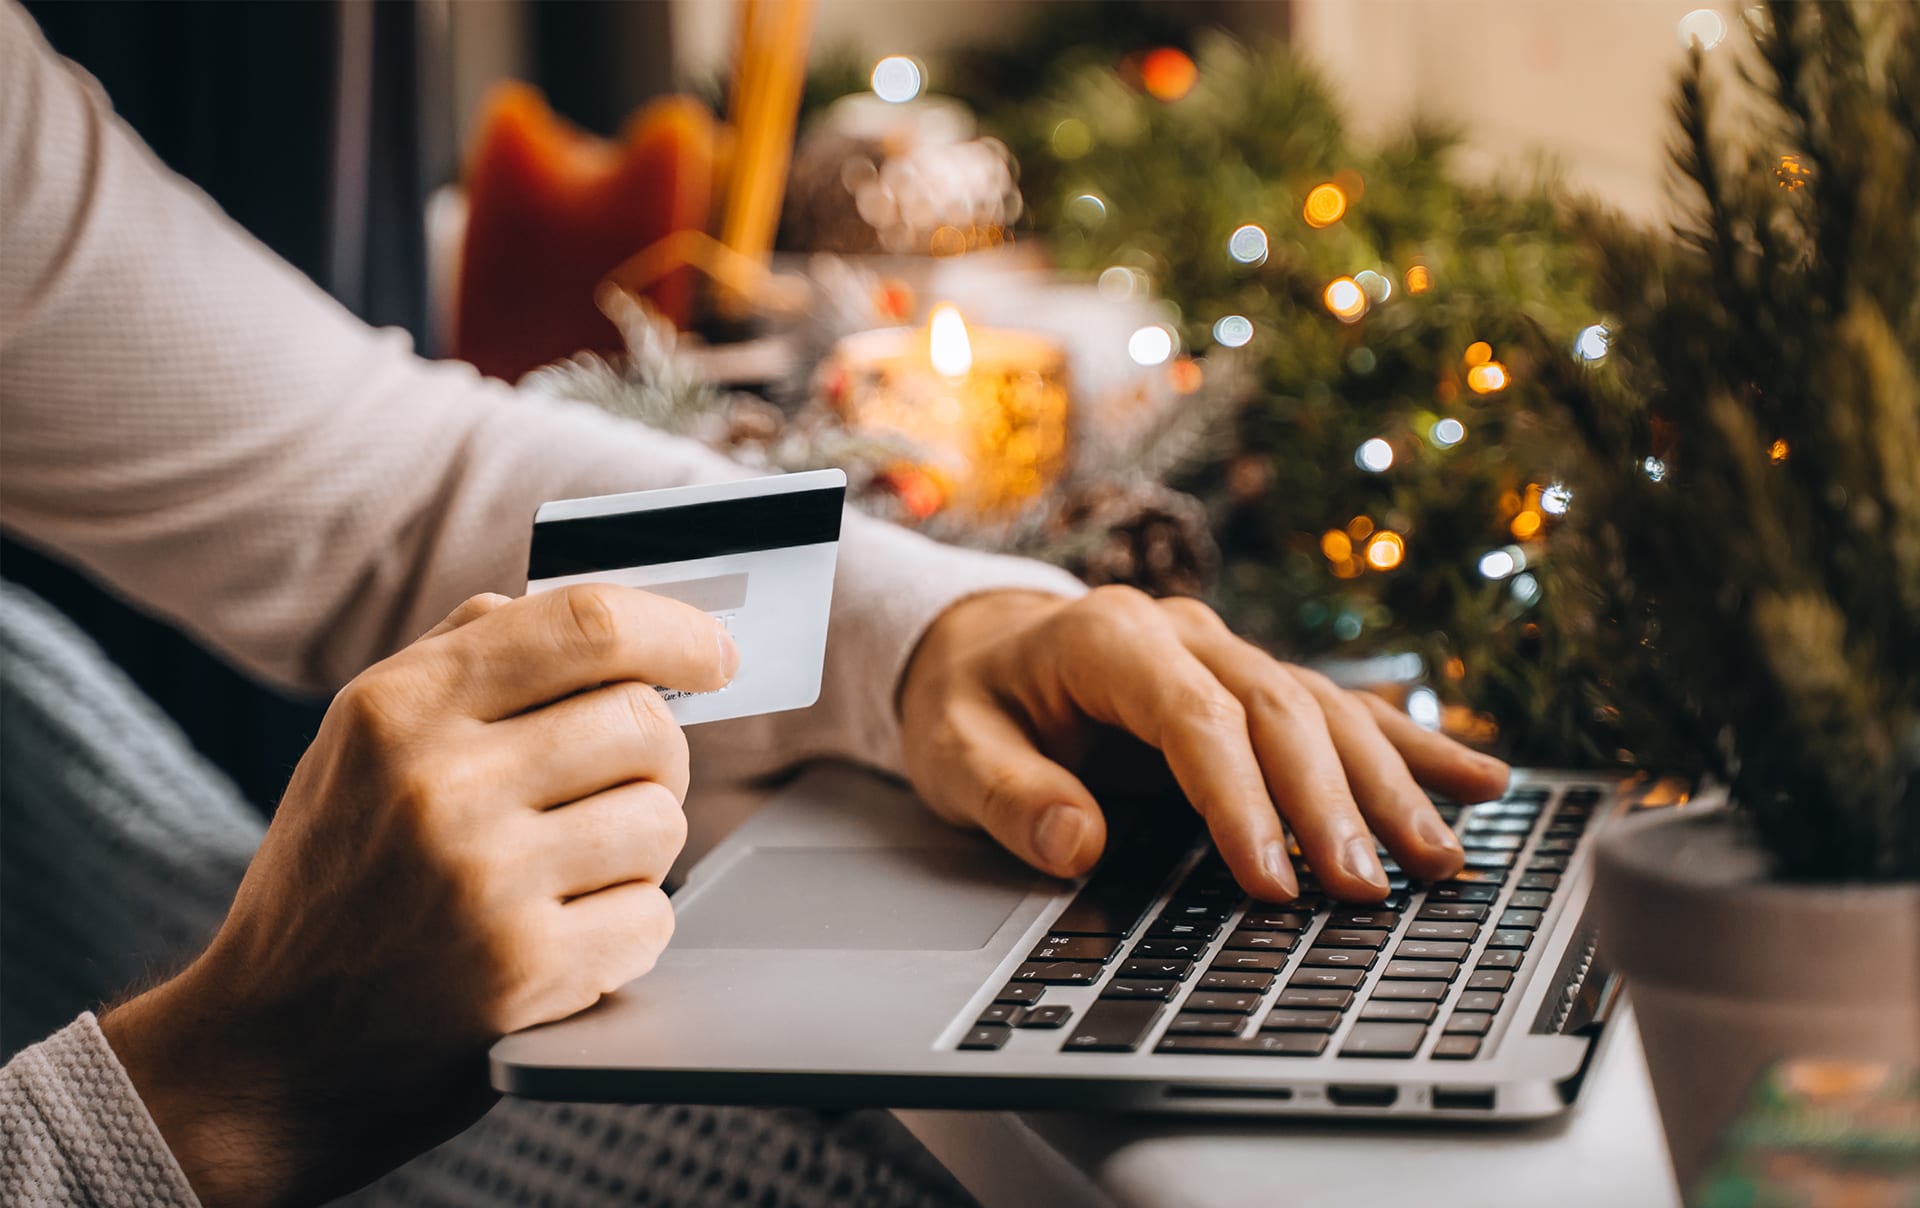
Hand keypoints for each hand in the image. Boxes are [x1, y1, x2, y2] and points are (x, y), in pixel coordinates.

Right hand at [99, 585, 736, 1207]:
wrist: (273, 1049)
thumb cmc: (336, 878)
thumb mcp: (359, 743)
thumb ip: (467, 655)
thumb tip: (607, 619)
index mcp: (397, 709)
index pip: (585, 627)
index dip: (676, 630)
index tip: (714, 653)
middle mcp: (439, 786)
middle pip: (642, 723)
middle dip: (656, 755)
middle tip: (620, 785)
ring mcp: (484, 884)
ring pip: (662, 820)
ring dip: (642, 845)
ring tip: (574, 868)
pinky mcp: (525, 972)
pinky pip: (654, 916)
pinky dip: (629, 927)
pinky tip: (566, 933)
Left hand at [899, 587, 1508, 901]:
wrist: (985, 647)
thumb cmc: (970, 699)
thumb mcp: (953, 748)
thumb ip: (1010, 795)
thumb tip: (1076, 845)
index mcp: (1108, 636)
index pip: (1193, 716)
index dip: (1238, 798)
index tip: (1271, 880)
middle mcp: (1185, 634)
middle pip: (1278, 710)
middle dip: (1330, 803)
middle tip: (1366, 888)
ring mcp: (1227, 652)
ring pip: (1326, 709)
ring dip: (1389, 784)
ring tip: (1441, 856)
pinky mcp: (1254, 682)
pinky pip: (1342, 710)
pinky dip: (1411, 747)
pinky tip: (1480, 778)